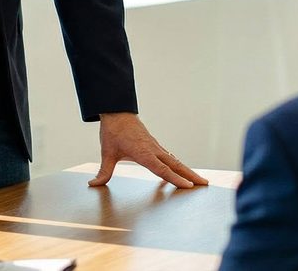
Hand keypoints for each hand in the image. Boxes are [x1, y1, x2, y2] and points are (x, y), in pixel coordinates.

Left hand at [89, 112, 208, 188]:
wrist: (117, 111)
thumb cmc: (113, 131)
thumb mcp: (107, 152)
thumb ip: (104, 171)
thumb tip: (93, 184)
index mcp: (143, 153)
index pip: (162, 169)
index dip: (175, 179)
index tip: (188, 186)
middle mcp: (153, 150)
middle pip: (175, 165)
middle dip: (190, 175)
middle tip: (204, 184)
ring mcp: (155, 147)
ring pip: (175, 161)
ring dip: (187, 171)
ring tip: (199, 180)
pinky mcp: (154, 145)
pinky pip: (169, 157)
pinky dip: (178, 165)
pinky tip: (181, 172)